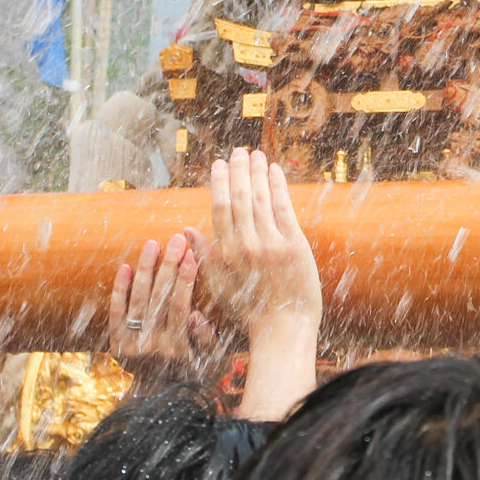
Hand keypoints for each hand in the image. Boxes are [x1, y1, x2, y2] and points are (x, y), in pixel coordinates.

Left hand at [110, 232, 215, 378]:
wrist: (158, 400)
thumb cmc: (193, 377)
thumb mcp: (212, 365)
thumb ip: (207, 341)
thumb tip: (197, 315)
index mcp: (177, 348)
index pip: (180, 306)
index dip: (186, 279)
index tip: (193, 255)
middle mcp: (152, 346)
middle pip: (159, 298)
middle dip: (168, 266)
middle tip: (176, 240)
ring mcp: (131, 345)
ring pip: (137, 300)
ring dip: (145, 269)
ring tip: (153, 244)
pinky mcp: (116, 344)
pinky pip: (116, 313)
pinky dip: (119, 290)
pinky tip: (126, 267)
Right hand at [205, 149, 320, 336]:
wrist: (283, 328)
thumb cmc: (250, 309)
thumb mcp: (218, 285)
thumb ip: (203, 255)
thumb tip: (186, 229)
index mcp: (224, 253)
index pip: (219, 208)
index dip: (219, 182)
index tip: (218, 164)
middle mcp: (245, 245)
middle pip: (239, 197)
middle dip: (238, 170)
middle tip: (238, 151)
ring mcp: (270, 243)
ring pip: (261, 198)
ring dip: (258, 172)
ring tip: (257, 154)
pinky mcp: (293, 245)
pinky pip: (283, 208)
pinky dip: (278, 186)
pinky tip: (275, 170)